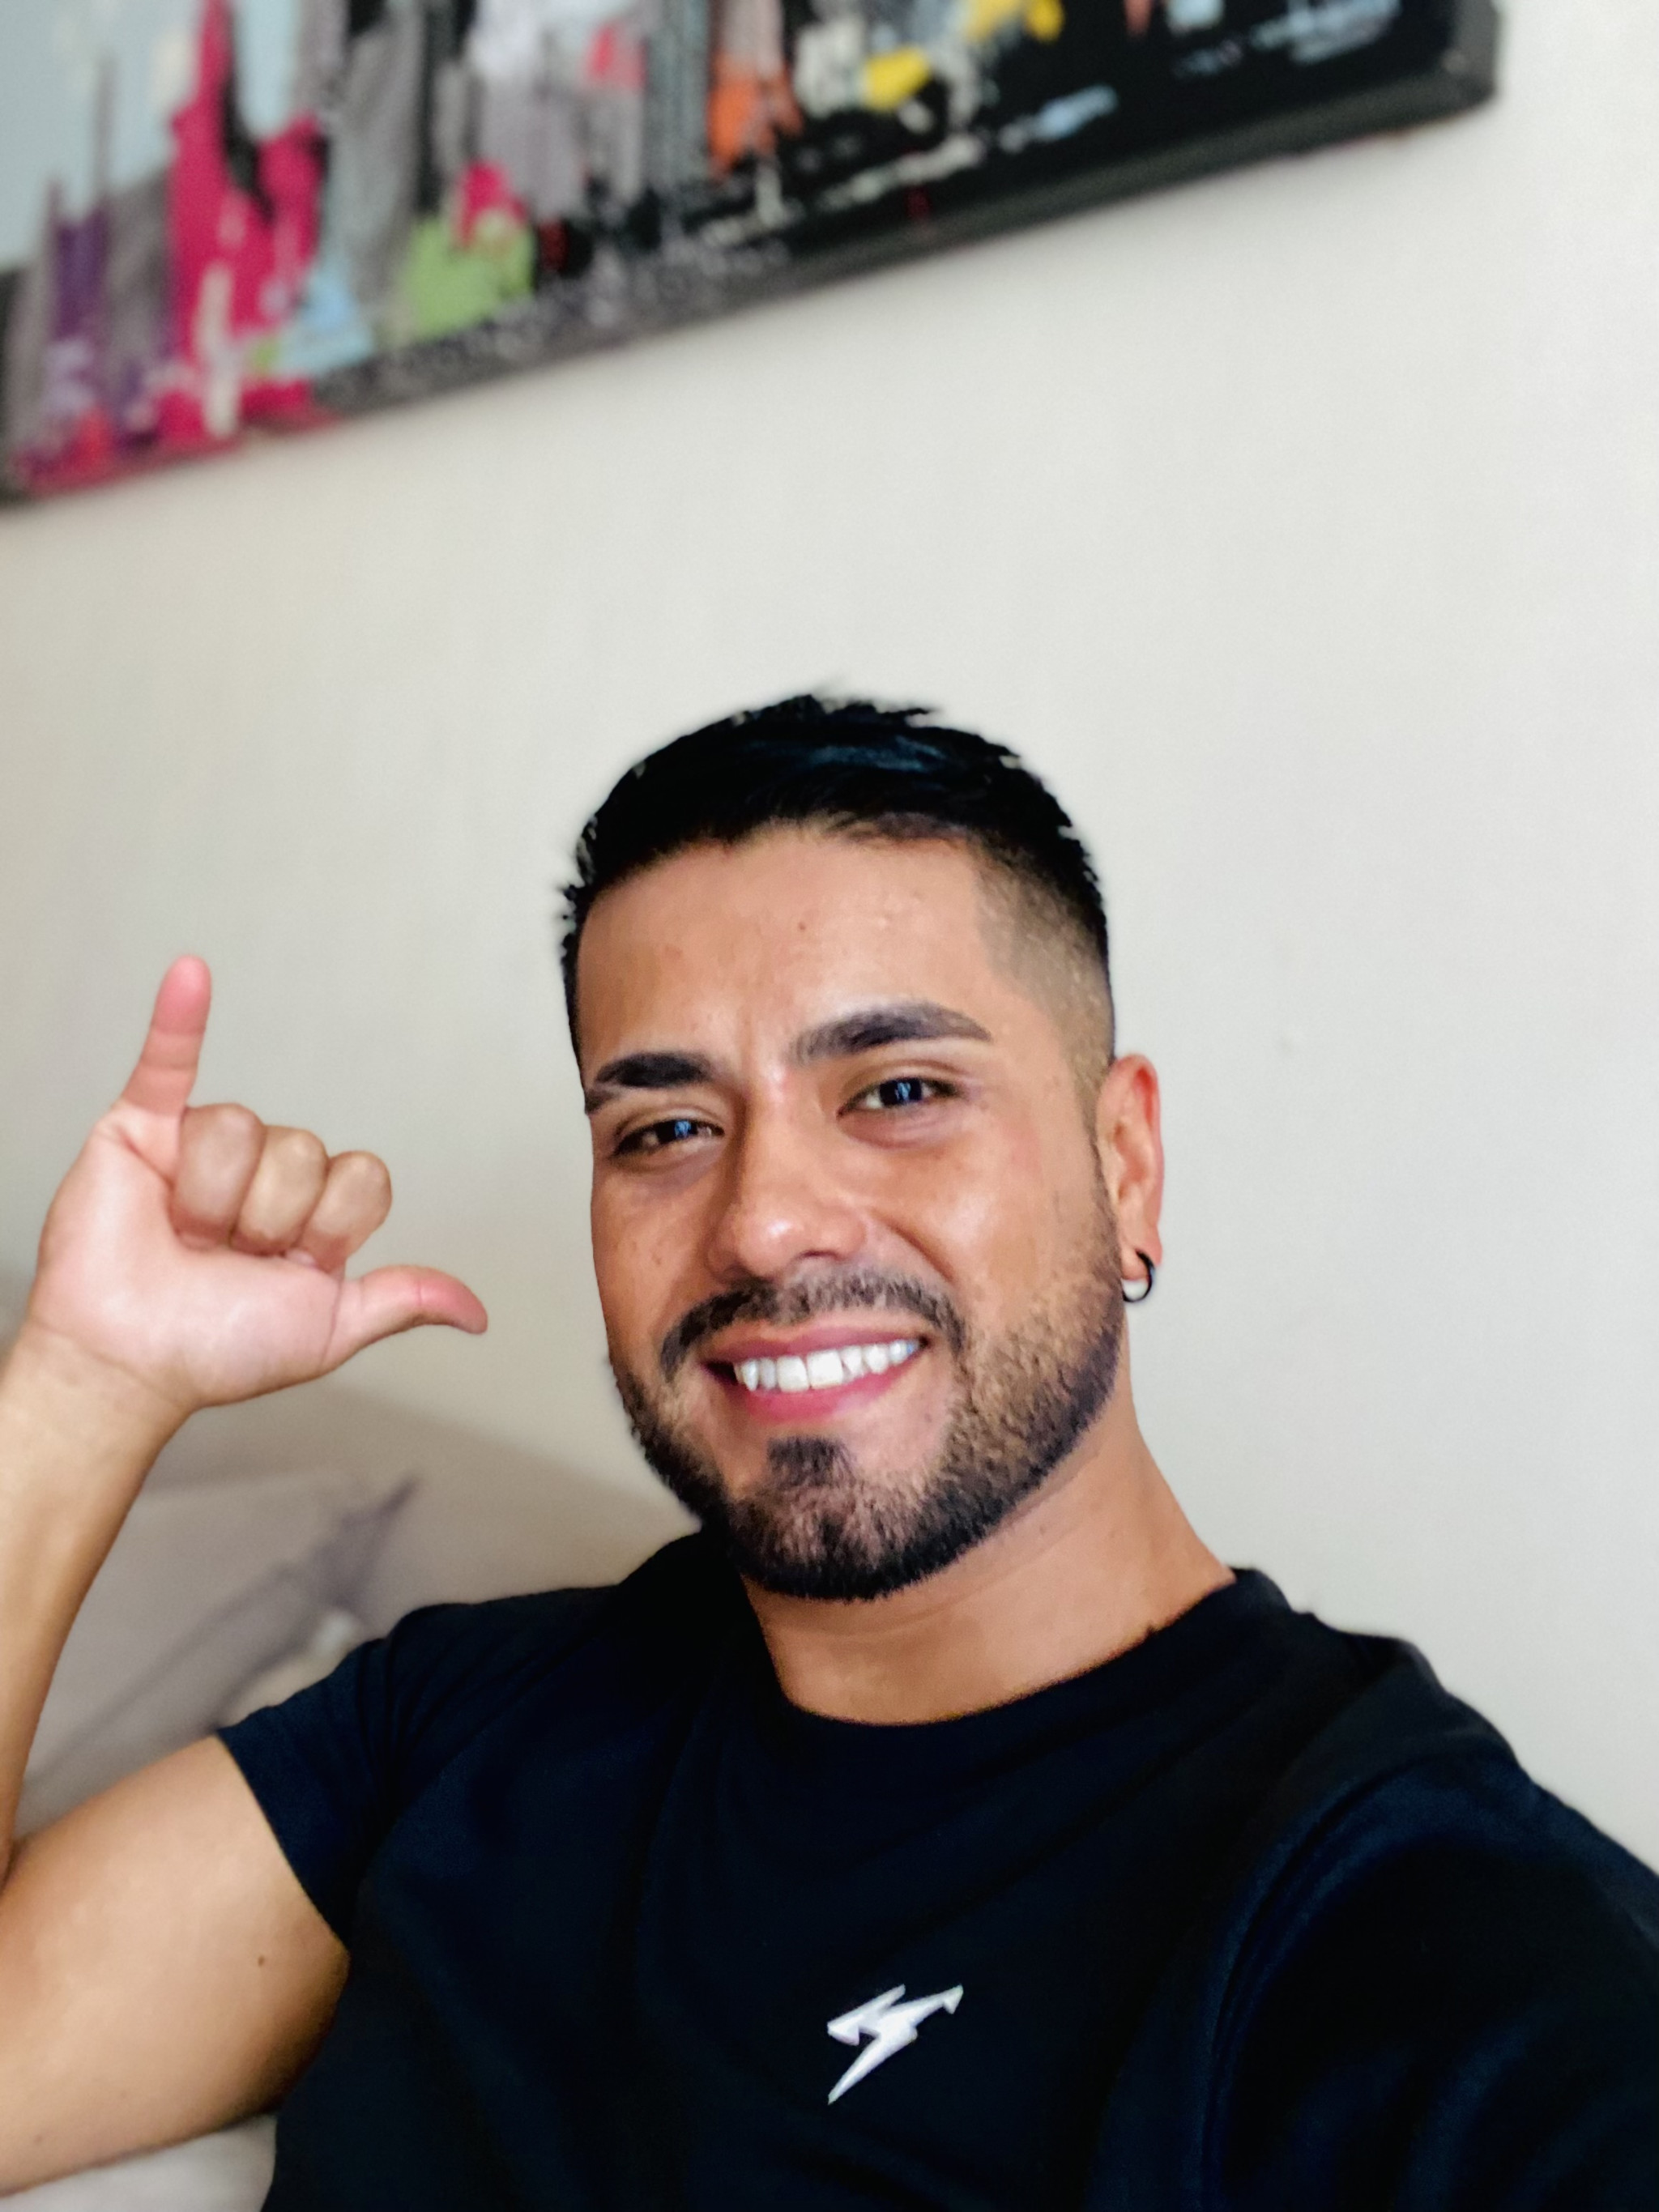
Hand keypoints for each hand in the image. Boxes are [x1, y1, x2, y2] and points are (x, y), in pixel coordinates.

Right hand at [19, 959, 486, 1429]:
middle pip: (307, 1152)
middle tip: (224, 1255)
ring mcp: (203, 1144)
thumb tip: (475, 1311)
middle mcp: (263, 1171)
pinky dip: (178, 1015)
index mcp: (311, 1213)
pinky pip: (169, 1058)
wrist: (130, 1361)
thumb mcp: (328, 1329)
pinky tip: (191, 974)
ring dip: (215, 1199)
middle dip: (266, 1219)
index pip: (364, 1176)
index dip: (332, 1226)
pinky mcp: (141, 1128)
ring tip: (184, 1235)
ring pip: (245, 1128)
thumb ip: (400, 1301)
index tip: (294, 1264)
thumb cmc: (216, 1348)